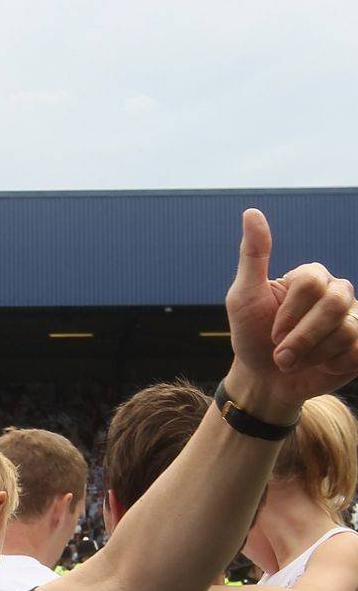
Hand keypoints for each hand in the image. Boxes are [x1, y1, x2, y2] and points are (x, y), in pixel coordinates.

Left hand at [225, 209, 357, 414]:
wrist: (262, 379)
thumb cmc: (250, 335)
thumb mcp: (243, 297)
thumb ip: (253, 256)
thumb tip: (251, 211)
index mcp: (311, 277)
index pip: (312, 281)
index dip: (290, 312)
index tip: (271, 332)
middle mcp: (336, 293)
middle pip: (336, 303)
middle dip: (302, 336)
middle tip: (280, 353)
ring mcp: (352, 318)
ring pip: (347, 330)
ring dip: (311, 355)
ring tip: (293, 362)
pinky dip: (331, 364)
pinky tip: (319, 366)